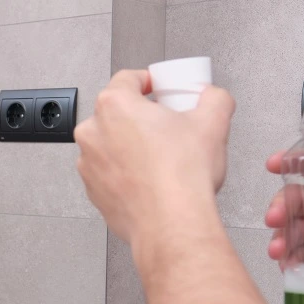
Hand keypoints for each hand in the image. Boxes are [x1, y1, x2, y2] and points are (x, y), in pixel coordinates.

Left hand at [75, 70, 235, 242]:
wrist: (172, 224)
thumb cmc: (182, 176)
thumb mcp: (213, 123)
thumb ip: (215, 98)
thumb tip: (213, 97)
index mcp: (114, 105)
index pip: (127, 79)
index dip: (147, 81)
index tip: (160, 89)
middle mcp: (93, 131)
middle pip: (116, 112)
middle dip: (140, 116)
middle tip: (166, 127)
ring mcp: (88, 163)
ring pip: (110, 143)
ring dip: (130, 145)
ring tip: (160, 157)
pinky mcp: (93, 190)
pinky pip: (109, 172)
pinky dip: (125, 172)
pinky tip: (150, 179)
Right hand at [265, 149, 303, 265]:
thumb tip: (303, 162)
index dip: (290, 163)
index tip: (274, 164)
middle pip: (293, 203)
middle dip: (280, 209)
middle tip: (275, 218)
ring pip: (291, 232)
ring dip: (280, 240)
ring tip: (278, 250)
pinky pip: (298, 257)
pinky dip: (290, 262)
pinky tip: (287, 264)